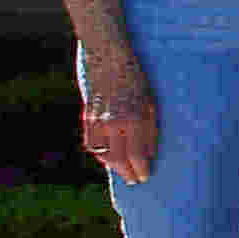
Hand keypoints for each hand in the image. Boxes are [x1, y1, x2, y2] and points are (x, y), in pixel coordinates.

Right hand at [76, 49, 159, 185]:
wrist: (109, 56)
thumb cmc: (138, 78)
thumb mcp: (151, 102)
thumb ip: (149, 128)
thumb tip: (150, 153)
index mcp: (135, 118)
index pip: (137, 154)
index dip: (141, 169)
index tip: (145, 177)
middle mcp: (115, 122)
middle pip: (119, 158)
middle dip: (127, 172)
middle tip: (135, 181)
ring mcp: (98, 120)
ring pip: (103, 153)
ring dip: (113, 165)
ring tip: (123, 171)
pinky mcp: (87, 116)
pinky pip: (91, 142)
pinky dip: (99, 152)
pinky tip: (107, 156)